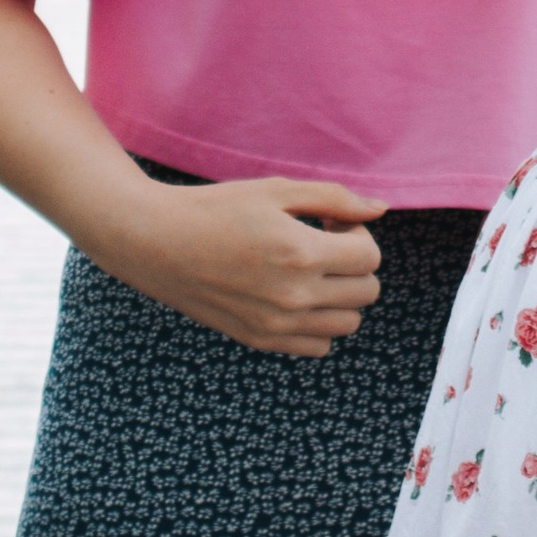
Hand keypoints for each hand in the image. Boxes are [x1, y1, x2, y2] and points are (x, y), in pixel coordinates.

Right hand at [98, 172, 388, 354]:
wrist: (156, 242)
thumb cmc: (217, 208)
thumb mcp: (277, 190)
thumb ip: (335, 199)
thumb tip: (380, 209)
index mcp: (300, 254)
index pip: (370, 258)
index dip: (356, 235)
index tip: (328, 224)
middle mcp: (293, 297)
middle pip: (367, 292)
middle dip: (354, 264)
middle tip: (320, 244)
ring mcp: (276, 325)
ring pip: (348, 323)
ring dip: (341, 296)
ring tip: (308, 270)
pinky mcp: (259, 340)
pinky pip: (318, 345)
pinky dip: (318, 323)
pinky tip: (293, 295)